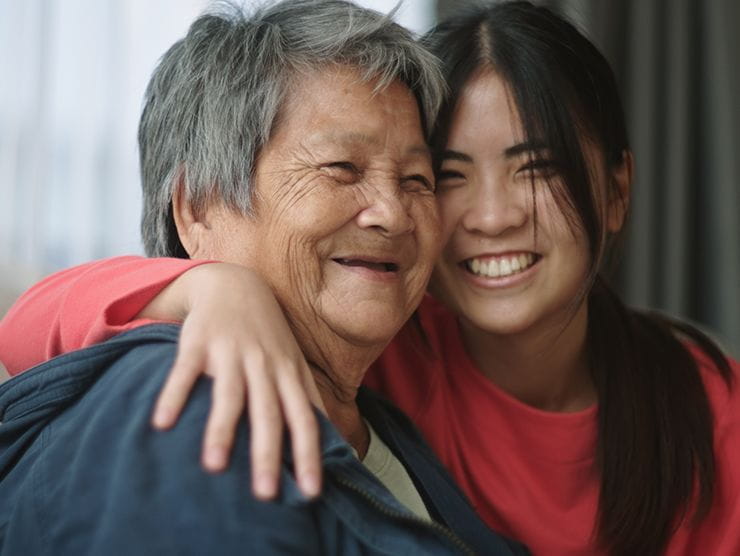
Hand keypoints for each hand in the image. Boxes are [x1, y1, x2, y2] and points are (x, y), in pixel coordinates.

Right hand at [145, 263, 324, 498]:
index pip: (304, 419)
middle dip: (267, 454)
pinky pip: (186, 370)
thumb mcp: (293, 363)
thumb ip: (307, 399)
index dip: (309, 454)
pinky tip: (163, 423)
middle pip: (269, 413)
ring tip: (214, 468)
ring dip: (222, 431)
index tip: (310, 491)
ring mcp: (231, 352)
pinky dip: (175, 395)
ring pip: (229, 395)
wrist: (235, 283)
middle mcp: (263, 364)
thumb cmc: (268, 335)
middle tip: (265, 493)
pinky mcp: (199, 341)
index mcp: (288, 374)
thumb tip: (333, 440)